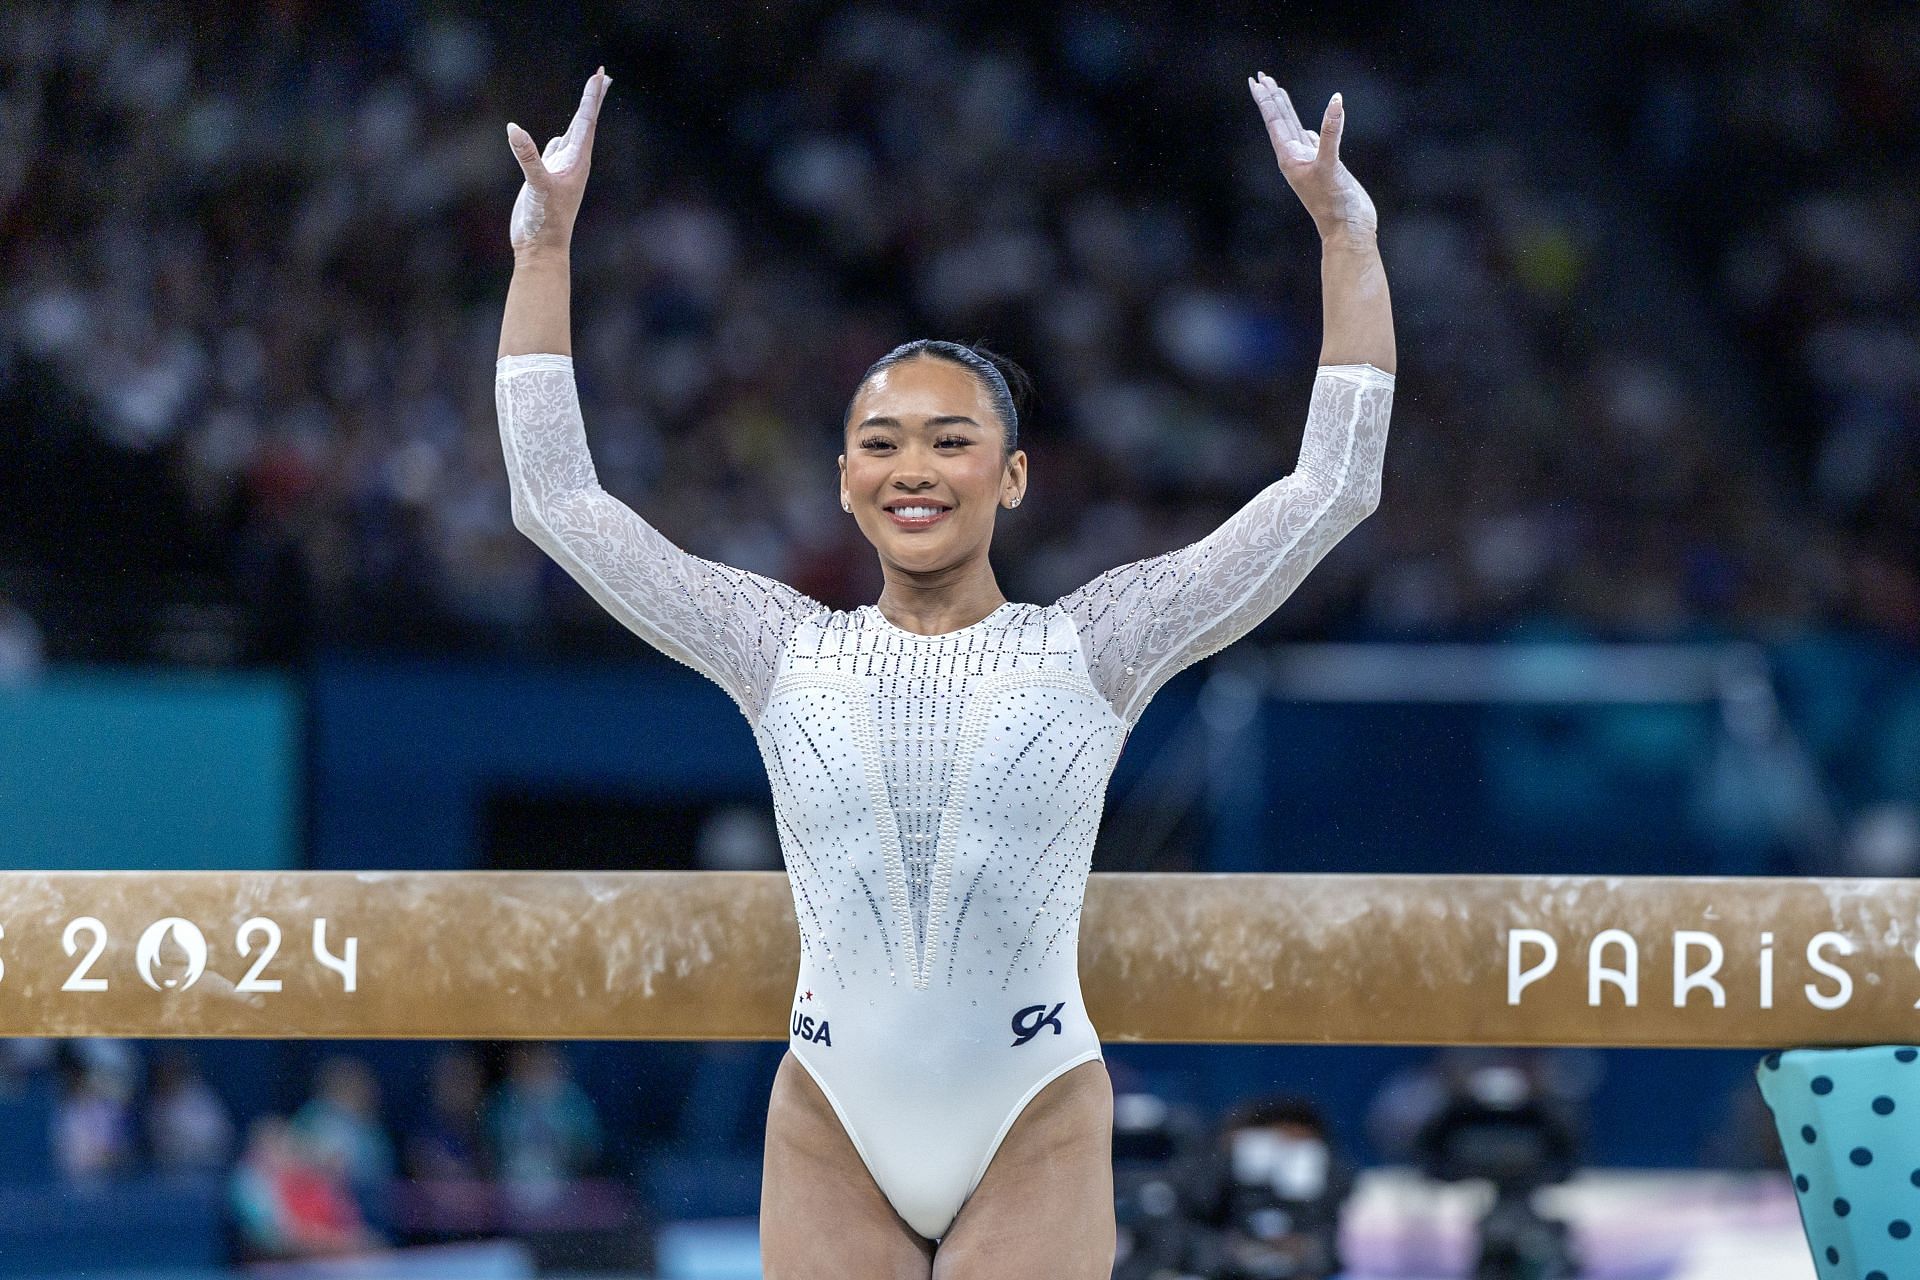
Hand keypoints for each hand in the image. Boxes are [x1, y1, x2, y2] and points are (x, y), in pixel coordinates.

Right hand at [506, 67, 610, 255]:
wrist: (540, 248)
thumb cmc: (545, 221)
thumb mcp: (537, 186)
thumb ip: (527, 157)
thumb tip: (513, 129)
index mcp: (577, 161)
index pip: (586, 120)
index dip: (592, 96)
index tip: (600, 74)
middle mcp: (572, 162)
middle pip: (585, 122)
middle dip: (593, 99)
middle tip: (604, 76)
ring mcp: (559, 169)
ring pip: (571, 134)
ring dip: (580, 116)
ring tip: (589, 99)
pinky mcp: (545, 177)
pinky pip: (554, 151)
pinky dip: (558, 138)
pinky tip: (559, 136)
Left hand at [1247, 72, 1377, 241]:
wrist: (1349, 229)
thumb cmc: (1335, 203)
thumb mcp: (1331, 165)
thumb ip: (1330, 133)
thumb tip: (1335, 101)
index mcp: (1289, 157)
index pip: (1274, 121)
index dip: (1265, 99)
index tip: (1255, 80)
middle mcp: (1295, 157)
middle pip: (1280, 120)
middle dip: (1271, 98)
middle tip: (1261, 77)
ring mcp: (1310, 161)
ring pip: (1294, 127)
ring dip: (1286, 108)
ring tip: (1276, 90)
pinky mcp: (1325, 165)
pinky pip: (1312, 140)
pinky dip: (1308, 126)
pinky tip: (1303, 124)